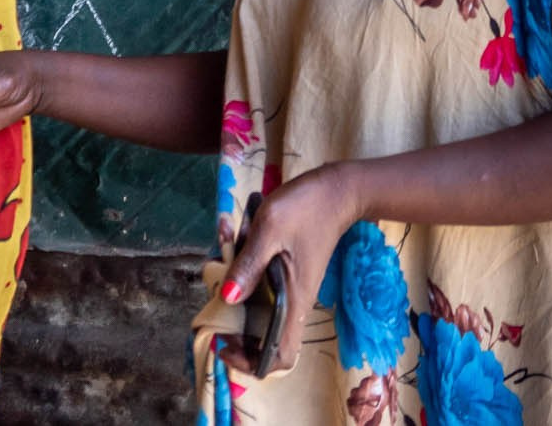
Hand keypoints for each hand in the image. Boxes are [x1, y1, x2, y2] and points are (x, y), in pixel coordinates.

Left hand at [216, 165, 358, 378]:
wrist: (336, 192)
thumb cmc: (305, 209)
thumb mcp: (270, 230)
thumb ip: (249, 264)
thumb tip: (226, 297)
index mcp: (293, 302)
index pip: (280, 357)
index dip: (250, 361)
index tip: (225, 342)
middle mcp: (293, 304)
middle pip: (265, 341)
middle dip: (235, 331)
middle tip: (215, 308)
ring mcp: (291, 290)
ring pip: (260, 313)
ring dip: (236, 297)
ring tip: (220, 269)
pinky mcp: (287, 276)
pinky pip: (261, 289)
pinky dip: (243, 276)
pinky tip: (232, 244)